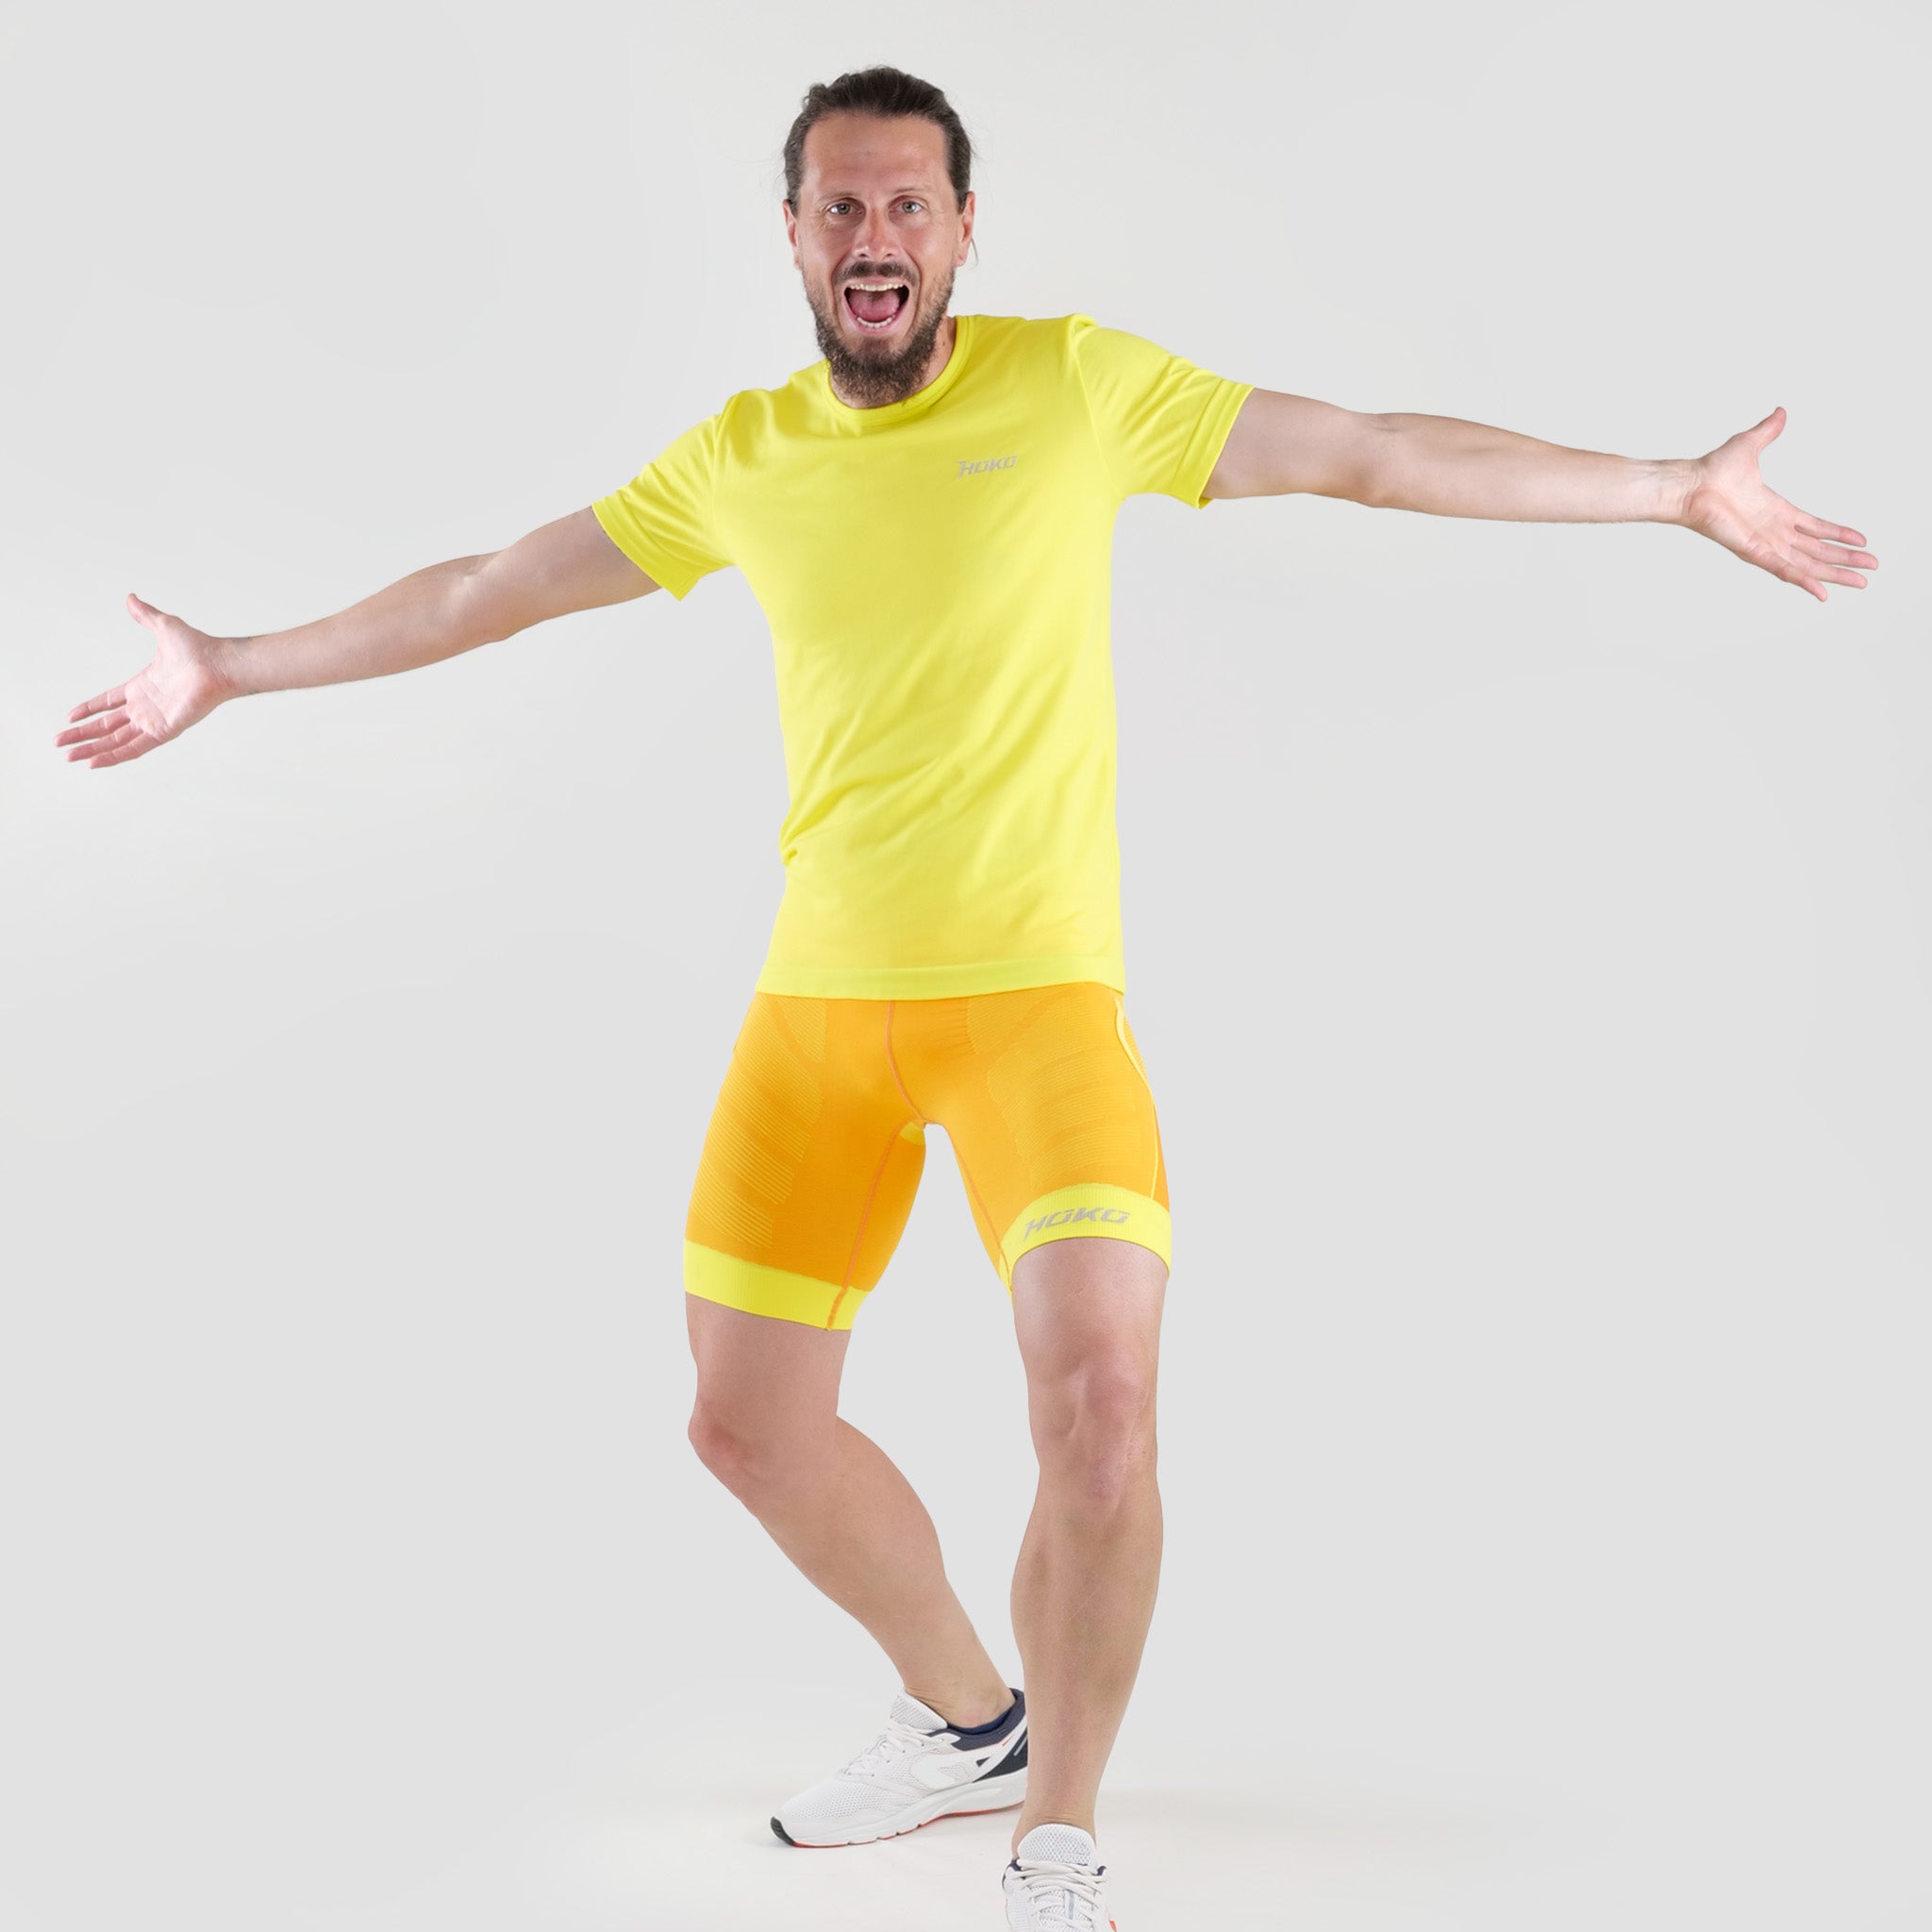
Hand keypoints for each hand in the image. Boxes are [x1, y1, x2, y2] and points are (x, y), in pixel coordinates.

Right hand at [56, 593, 238, 768]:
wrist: (219, 663)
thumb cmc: (199, 647)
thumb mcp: (164, 626)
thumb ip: (145, 616)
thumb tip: (131, 598)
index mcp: (143, 686)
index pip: (109, 702)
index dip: (89, 709)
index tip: (70, 717)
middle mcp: (146, 707)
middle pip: (106, 725)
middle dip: (82, 735)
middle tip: (59, 743)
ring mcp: (154, 720)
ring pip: (115, 740)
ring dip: (92, 748)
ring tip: (68, 756)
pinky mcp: (164, 730)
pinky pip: (134, 747)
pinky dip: (113, 756)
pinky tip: (94, 762)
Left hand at [1675, 408, 1876, 601]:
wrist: (1690, 485)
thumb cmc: (1712, 469)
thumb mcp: (1749, 445)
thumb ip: (1767, 431)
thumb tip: (1780, 412)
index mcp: (1777, 511)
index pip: (1815, 527)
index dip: (1839, 534)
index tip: (1862, 541)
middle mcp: (1773, 531)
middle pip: (1818, 550)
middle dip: (1845, 559)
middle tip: (1871, 568)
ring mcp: (1764, 543)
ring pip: (1807, 564)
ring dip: (1834, 573)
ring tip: (1860, 581)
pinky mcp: (1753, 552)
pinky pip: (1783, 570)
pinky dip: (1803, 580)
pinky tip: (1822, 592)